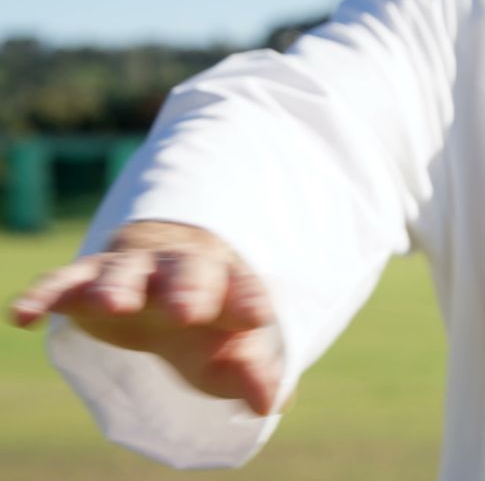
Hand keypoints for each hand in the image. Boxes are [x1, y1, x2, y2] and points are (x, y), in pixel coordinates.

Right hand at [7, 221, 281, 415]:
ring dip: (117, 287)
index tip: (256, 317)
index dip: (248, 300)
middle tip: (188, 310)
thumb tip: (272, 401)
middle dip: (186, 289)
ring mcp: (131, 273)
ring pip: (123, 273)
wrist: (169, 289)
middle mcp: (178, 270)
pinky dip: (44, 295)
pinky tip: (24, 316)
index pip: (243, 288)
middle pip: (185, 272)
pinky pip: (63, 284)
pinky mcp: (85, 283)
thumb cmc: (210, 331)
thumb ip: (252, 373)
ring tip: (111, 305)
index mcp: (225, 284)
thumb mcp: (231, 355)